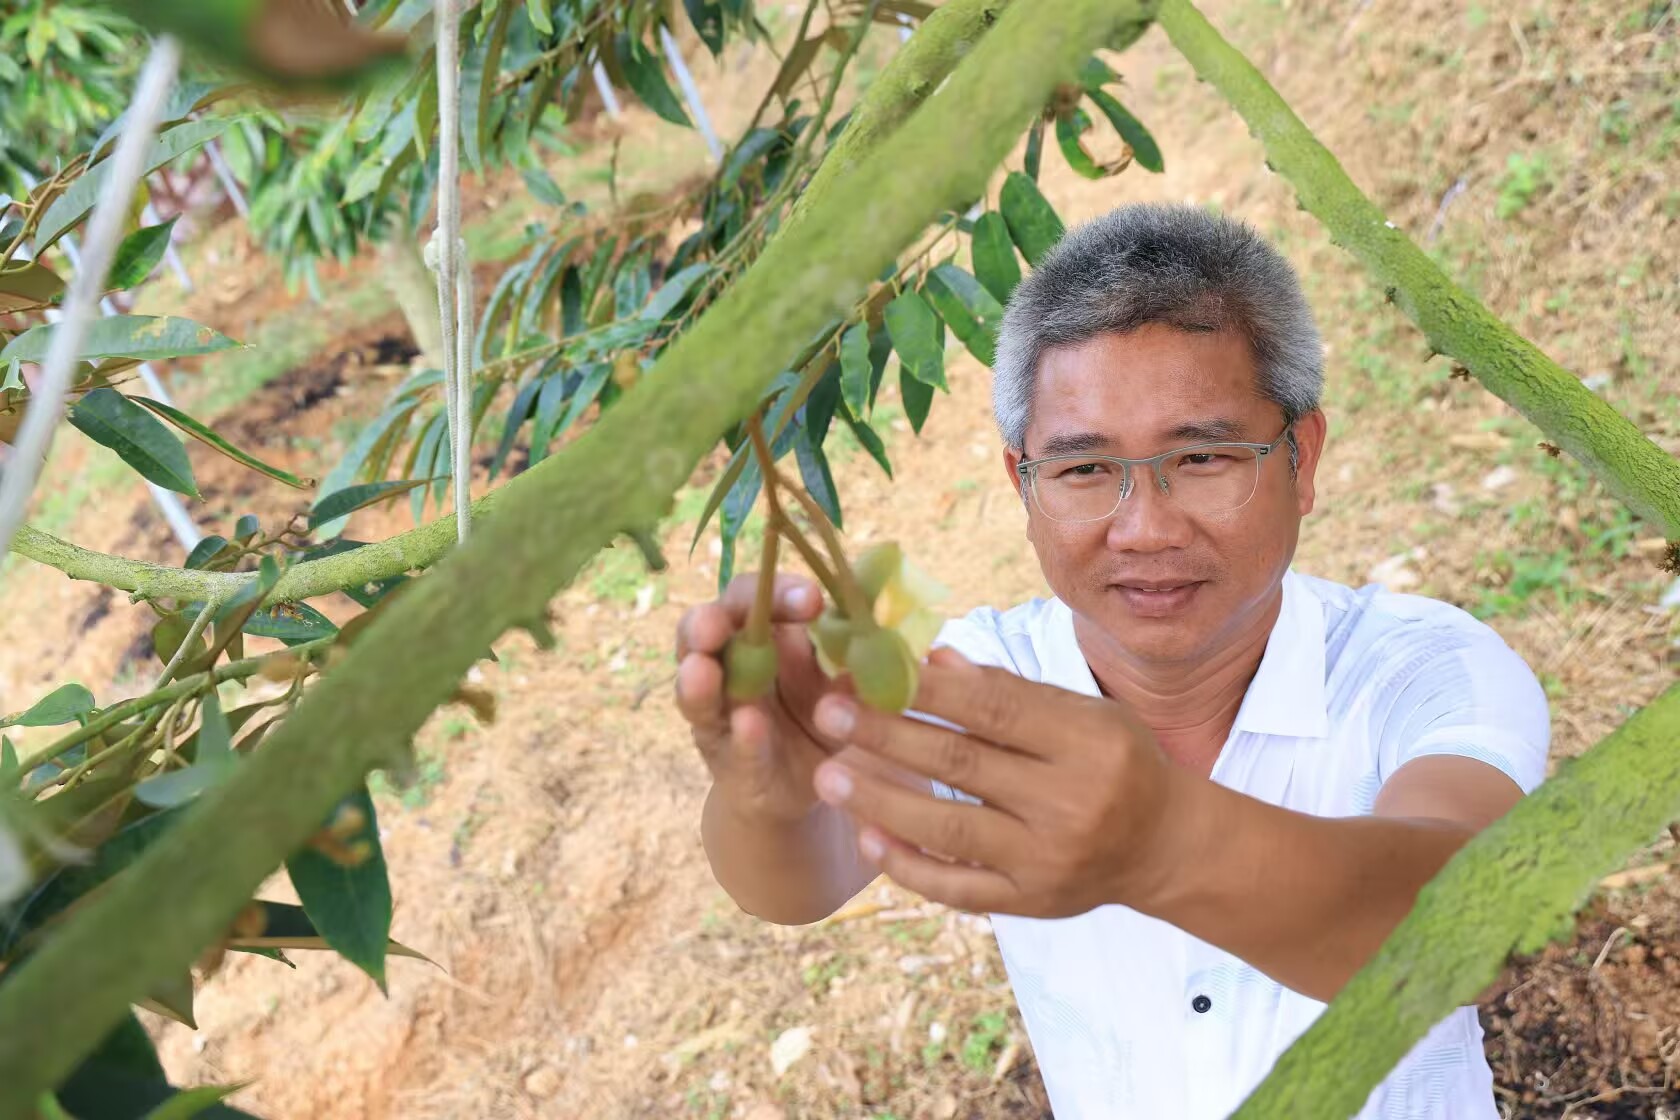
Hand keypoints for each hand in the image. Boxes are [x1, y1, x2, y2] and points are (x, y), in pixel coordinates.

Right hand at [675, 571, 850, 824]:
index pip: (755, 598)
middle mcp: (727, 668)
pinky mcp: (730, 764)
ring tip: (702, 669)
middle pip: (703, 632)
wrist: (811, 789)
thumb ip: (856, 656)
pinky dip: (741, 736)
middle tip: (714, 625)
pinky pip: (732, 748)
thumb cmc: (825, 718)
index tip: (811, 599)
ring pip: (695, 692)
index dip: (776, 593)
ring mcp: (720, 717)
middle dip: (707, 624)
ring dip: (697, 680)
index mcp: (758, 636)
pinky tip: (749, 724)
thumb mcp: (845, 683)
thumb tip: (888, 622)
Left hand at [807, 647, 1181, 916]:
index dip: (928, 688)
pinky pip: (958, 888)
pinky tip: (868, 838)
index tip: (870, 667)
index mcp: (1087, 743)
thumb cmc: (1116, 761)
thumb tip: (934, 659)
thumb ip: (1011, 690)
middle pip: (962, 765)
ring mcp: (1047, 860)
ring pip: (949, 830)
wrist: (1164, 844)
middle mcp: (1069, 803)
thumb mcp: (1083, 712)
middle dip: (887, 736)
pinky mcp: (1031, 904)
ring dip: (882, 801)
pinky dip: (909, 867)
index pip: (994, 708)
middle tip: (828, 712)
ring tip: (829, 774)